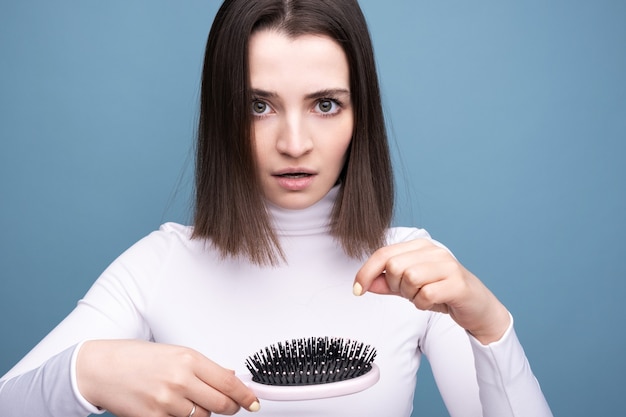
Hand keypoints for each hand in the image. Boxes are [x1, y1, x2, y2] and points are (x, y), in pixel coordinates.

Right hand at [76, 340, 259, 416]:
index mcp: (188, 359)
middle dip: (230, 407)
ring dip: (203, 413)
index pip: (228, 382)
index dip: (246, 395)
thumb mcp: (175, 353)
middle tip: (231, 406)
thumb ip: (204, 367)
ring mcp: (167, 402)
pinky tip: (174, 408)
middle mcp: (180, 380)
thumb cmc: (136, 358)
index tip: (254, 402)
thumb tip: (230, 376)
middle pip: (222, 404)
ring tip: (189, 401)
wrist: (101, 369)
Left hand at [353, 239, 510, 343]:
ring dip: (411, 295)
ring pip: (409, 279)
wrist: (477, 309)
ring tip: (423, 297)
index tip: (357, 290)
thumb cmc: (442, 294)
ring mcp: (447, 265)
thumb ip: (387, 284)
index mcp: (420, 246)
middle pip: (394, 266)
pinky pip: (425, 295)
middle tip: (409, 294)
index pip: (384, 253)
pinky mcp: (457, 283)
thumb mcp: (410, 288)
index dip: (366, 272)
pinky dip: (423, 304)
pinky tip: (433, 303)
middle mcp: (434, 251)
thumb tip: (365, 283)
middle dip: (395, 286)